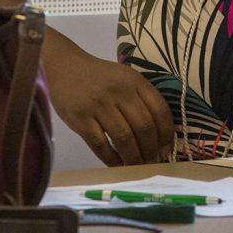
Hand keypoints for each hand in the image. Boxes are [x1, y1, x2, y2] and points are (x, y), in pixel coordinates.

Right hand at [45, 48, 173, 165]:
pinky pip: (100, 144)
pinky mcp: (81, 119)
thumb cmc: (100, 77)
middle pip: (144, 127)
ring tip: (136, 166)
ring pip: (124, 138)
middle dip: (151, 150)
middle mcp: (120, 92)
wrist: (66, 67)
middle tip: (151, 162)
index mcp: (135, 81)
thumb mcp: (126, 78)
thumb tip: (159, 136)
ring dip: (133, 158)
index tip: (166, 149)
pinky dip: (111, 159)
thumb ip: (142, 99)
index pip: (160, 110)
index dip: (166, 134)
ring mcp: (99, 105)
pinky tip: (116, 164)